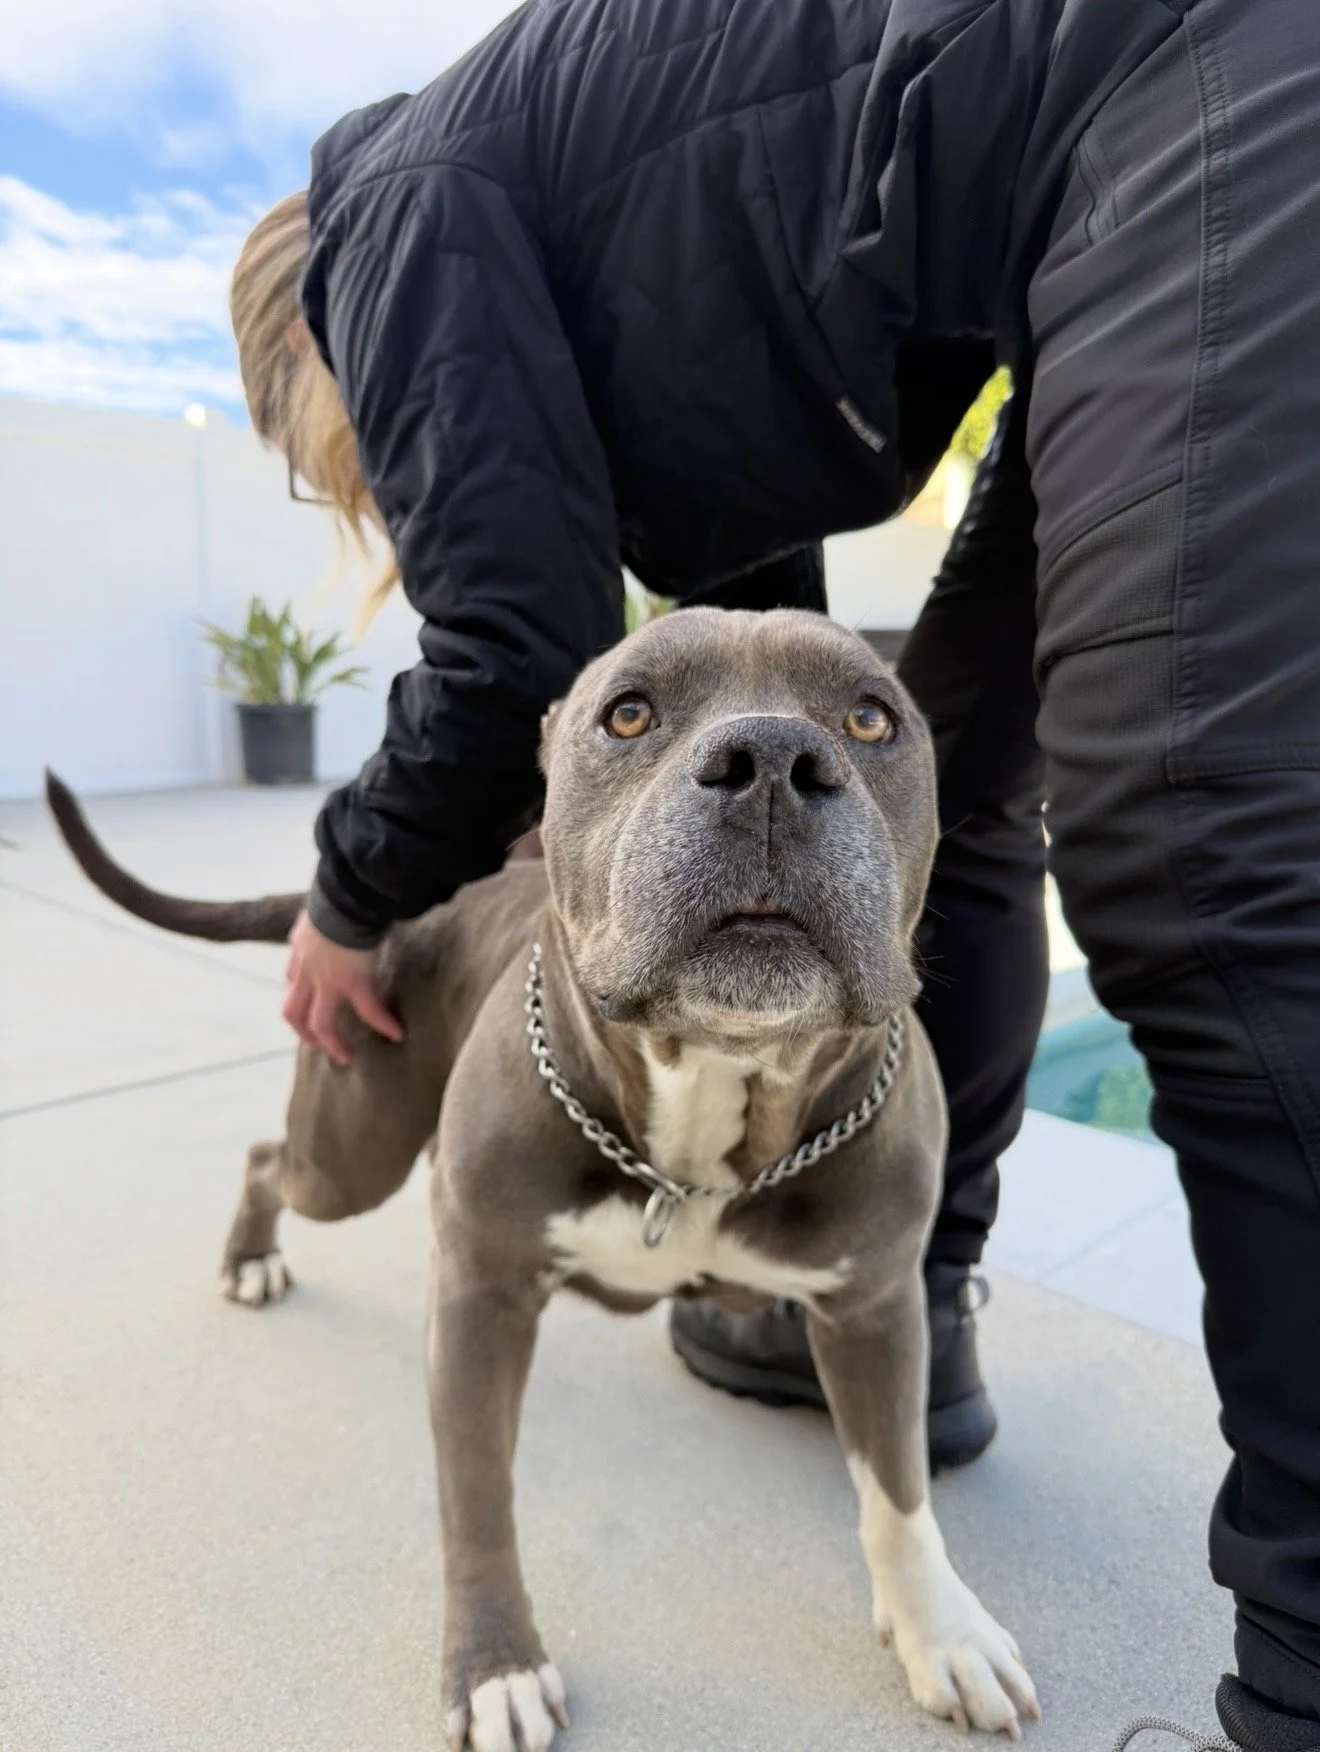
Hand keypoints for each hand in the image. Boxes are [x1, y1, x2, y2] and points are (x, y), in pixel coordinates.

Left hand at [282, 909, 403, 1066]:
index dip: (298, 992)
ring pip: (320, 1023)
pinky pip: (369, 1011)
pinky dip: (383, 1024)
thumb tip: (343, 903)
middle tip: (319, 1043)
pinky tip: (397, 1034)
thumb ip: (327, 913)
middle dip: (304, 1031)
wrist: (347, 895)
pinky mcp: (353, 983)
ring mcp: (328, 980)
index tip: (309, 999)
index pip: (291, 977)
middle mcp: (307, 969)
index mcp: (300, 947)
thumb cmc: (339, 892)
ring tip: (346, 1057)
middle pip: (293, 1012)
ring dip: (332, 1043)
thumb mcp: (322, 904)